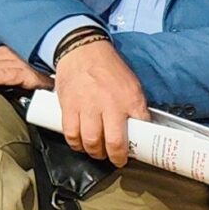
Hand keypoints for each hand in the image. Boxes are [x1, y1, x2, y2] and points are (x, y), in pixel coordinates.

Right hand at [53, 37, 148, 165]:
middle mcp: (109, 104)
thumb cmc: (108, 68)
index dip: (136, 147)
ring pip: (90, 141)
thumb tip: (139, 128)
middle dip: (114, 157)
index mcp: (129, 98)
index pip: (139, 130)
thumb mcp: (131, 84)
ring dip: (94, 152)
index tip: (131, 154)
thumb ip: (135, 107)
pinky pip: (70, 133)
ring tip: (96, 151)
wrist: (83, 50)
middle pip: (112, 142)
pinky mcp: (69, 105)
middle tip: (114, 159)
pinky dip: (75, 143)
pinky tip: (79, 143)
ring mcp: (87, 105)